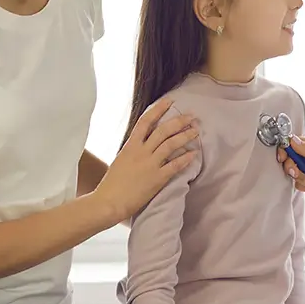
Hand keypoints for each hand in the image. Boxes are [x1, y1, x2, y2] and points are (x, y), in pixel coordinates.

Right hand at [94, 98, 199, 221]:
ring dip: (185, 136)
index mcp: (130, 146)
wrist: (108, 202)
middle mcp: (141, 152)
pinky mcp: (157, 178)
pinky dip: (185, 158)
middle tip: (191, 116)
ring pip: (170, 144)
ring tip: (196, 131)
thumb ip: (132, 151)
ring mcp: (149, 164)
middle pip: (162, 130)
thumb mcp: (121, 160)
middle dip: (179, 121)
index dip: (158, 110)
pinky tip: (194, 153)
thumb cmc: (112, 184)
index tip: (169, 101)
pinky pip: (174, 165)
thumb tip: (142, 145)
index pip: (145, 122)